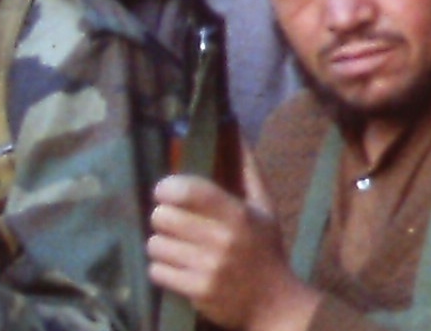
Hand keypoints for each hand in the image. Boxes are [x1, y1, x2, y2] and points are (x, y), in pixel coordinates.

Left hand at [148, 173, 321, 330]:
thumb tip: (233, 126)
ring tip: (177, 247)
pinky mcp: (195, 292)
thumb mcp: (265, 207)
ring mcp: (207, 269)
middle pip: (162, 217)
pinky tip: (179, 268)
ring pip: (155, 244)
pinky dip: (163, 269)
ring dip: (162, 244)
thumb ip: (247, 168)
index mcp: (239, 214)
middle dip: (164, 218)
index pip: (189, 191)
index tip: (167, 192)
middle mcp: (222, 241)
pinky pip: (157, 271)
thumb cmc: (265, 249)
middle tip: (175, 223)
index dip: (168, 188)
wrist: (274, 304)